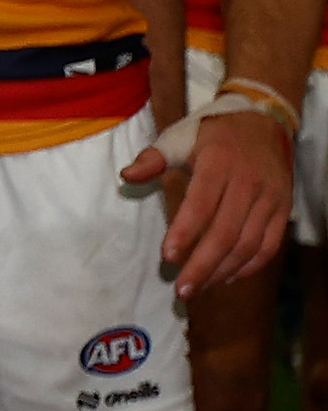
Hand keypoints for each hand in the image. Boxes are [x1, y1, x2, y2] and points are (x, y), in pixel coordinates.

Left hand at [123, 110, 290, 296]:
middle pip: (226, 232)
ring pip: (249, 243)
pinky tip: (226, 277)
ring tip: (198, 287)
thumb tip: (126, 176)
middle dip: (202, 265)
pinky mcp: (283, 209)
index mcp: (219, 163)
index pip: (202, 204)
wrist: (262, 120)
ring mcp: (270, 198)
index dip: (185, 232)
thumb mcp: (179, 136)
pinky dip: (249, 265)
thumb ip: (153, 158)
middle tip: (181, 289)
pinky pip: (270, 244)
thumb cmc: (212, 133)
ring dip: (223, 270)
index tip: (167, 257)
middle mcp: (249, 183)